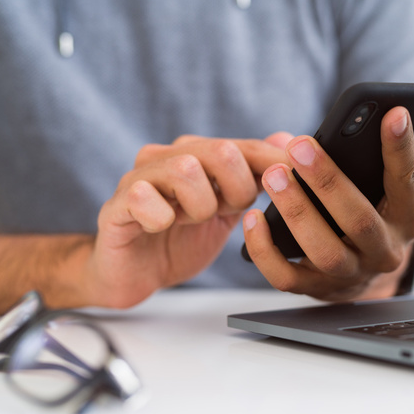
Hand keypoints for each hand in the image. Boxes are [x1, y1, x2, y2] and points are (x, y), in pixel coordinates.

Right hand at [87, 135, 286, 307]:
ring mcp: (140, 177)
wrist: (135, 273)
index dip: (273, 164)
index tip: (297, 180)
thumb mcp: (229, 209)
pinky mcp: (117, 204)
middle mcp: (169, 157)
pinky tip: (161, 226)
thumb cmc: (182, 238)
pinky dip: (161, 217)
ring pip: (186, 170)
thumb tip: (290, 140)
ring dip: (200, 207)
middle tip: (226, 212)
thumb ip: (255, 176)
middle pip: (222, 151)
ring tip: (189, 221)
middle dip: (237, 191)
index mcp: (198, 156)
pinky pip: (143, 197)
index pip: (245, 147)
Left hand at [242, 107, 413, 300]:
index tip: (393, 113)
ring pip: (325, 251)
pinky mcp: (316, 289)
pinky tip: (252, 217)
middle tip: (300, 146)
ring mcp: (350, 274)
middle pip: (359, 220)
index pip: (408, 181)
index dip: (401, 148)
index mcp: (409, 219)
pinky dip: (266, 250)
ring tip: (272, 175)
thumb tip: (413, 128)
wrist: (367, 269)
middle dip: (328, 181)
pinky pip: (286, 277)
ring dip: (297, 211)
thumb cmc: (379, 211)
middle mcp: (384, 251)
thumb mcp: (401, 188)